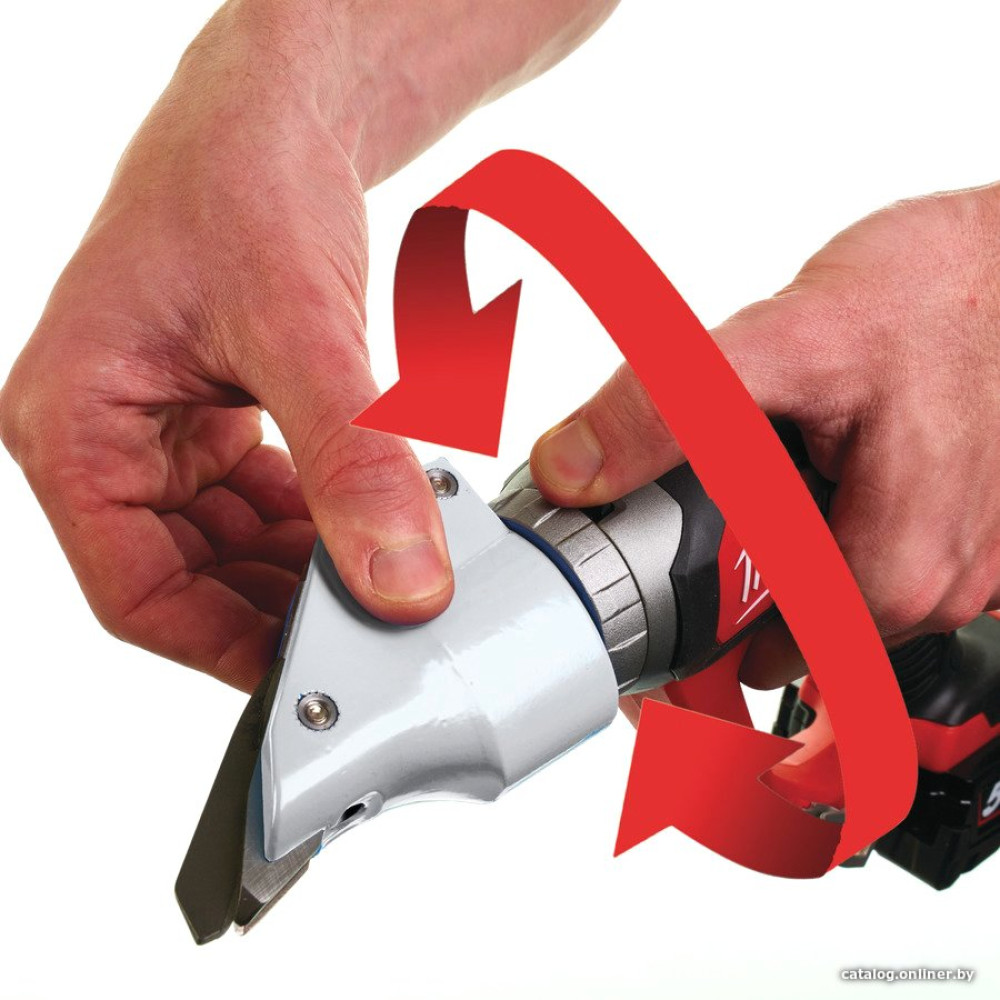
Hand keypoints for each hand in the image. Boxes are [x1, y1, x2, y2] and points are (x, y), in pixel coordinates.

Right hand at [0, 11, 456, 690]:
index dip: (227, 649)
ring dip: (304, 571)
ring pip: (228, 551)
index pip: (136, 594)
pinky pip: (259, 507)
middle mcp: (104, 441)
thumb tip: (401, 580)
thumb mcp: (300, 331)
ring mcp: (157, 437)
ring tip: (381, 579)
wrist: (274, 116)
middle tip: (372, 626)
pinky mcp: (209, 423)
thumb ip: (352, 464)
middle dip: (280, 608)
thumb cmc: (243, 183)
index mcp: (73, 427)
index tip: (317, 673)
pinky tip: (368, 529)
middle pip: (188, 581)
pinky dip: (313, 527)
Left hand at [530, 184, 999, 687]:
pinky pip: (882, 553)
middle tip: (695, 541)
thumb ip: (669, 410)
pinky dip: (835, 528)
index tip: (659, 634)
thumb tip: (572, 467)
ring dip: (790, 560)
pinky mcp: (976, 526)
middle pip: (805, 632)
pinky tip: (820, 477)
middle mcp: (948, 584)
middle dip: (739, 596)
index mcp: (897, 569)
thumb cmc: (938, 292)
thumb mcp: (782, 341)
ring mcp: (975, 561)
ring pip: (843, 594)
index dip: (699, 652)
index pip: (771, 664)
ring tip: (760, 498)